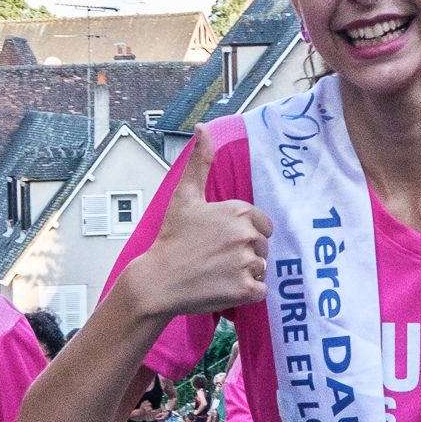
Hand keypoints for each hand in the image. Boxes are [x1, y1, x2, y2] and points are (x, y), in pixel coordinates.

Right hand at [139, 132, 271, 318]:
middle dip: (245, 253)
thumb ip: (199, 162)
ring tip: (217, 273)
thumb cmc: (171, 239)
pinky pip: (261, 290)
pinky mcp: (246, 289)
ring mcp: (247, 263)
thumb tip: (202, 129)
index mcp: (238, 212)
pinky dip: (246, 292)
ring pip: (261, 269)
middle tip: (215, 258)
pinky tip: (223, 286)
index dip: (244, 234)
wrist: (158, 281)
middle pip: (262, 247)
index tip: (221, 241)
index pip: (263, 225)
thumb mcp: (184, 196)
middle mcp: (247, 235)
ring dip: (245, 273)